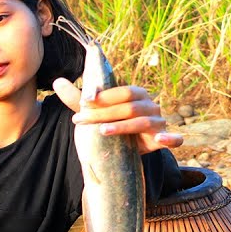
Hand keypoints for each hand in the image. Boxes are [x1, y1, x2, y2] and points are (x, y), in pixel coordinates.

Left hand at [53, 79, 184, 154]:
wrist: (123, 150)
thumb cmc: (109, 124)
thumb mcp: (93, 112)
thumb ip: (77, 98)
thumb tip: (56, 81)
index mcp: (137, 95)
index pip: (123, 92)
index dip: (105, 96)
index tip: (85, 101)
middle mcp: (150, 106)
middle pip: (129, 107)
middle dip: (104, 113)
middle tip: (80, 120)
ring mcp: (158, 123)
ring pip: (142, 122)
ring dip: (123, 127)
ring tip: (102, 131)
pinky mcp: (164, 139)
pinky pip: (174, 139)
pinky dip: (170, 138)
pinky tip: (161, 139)